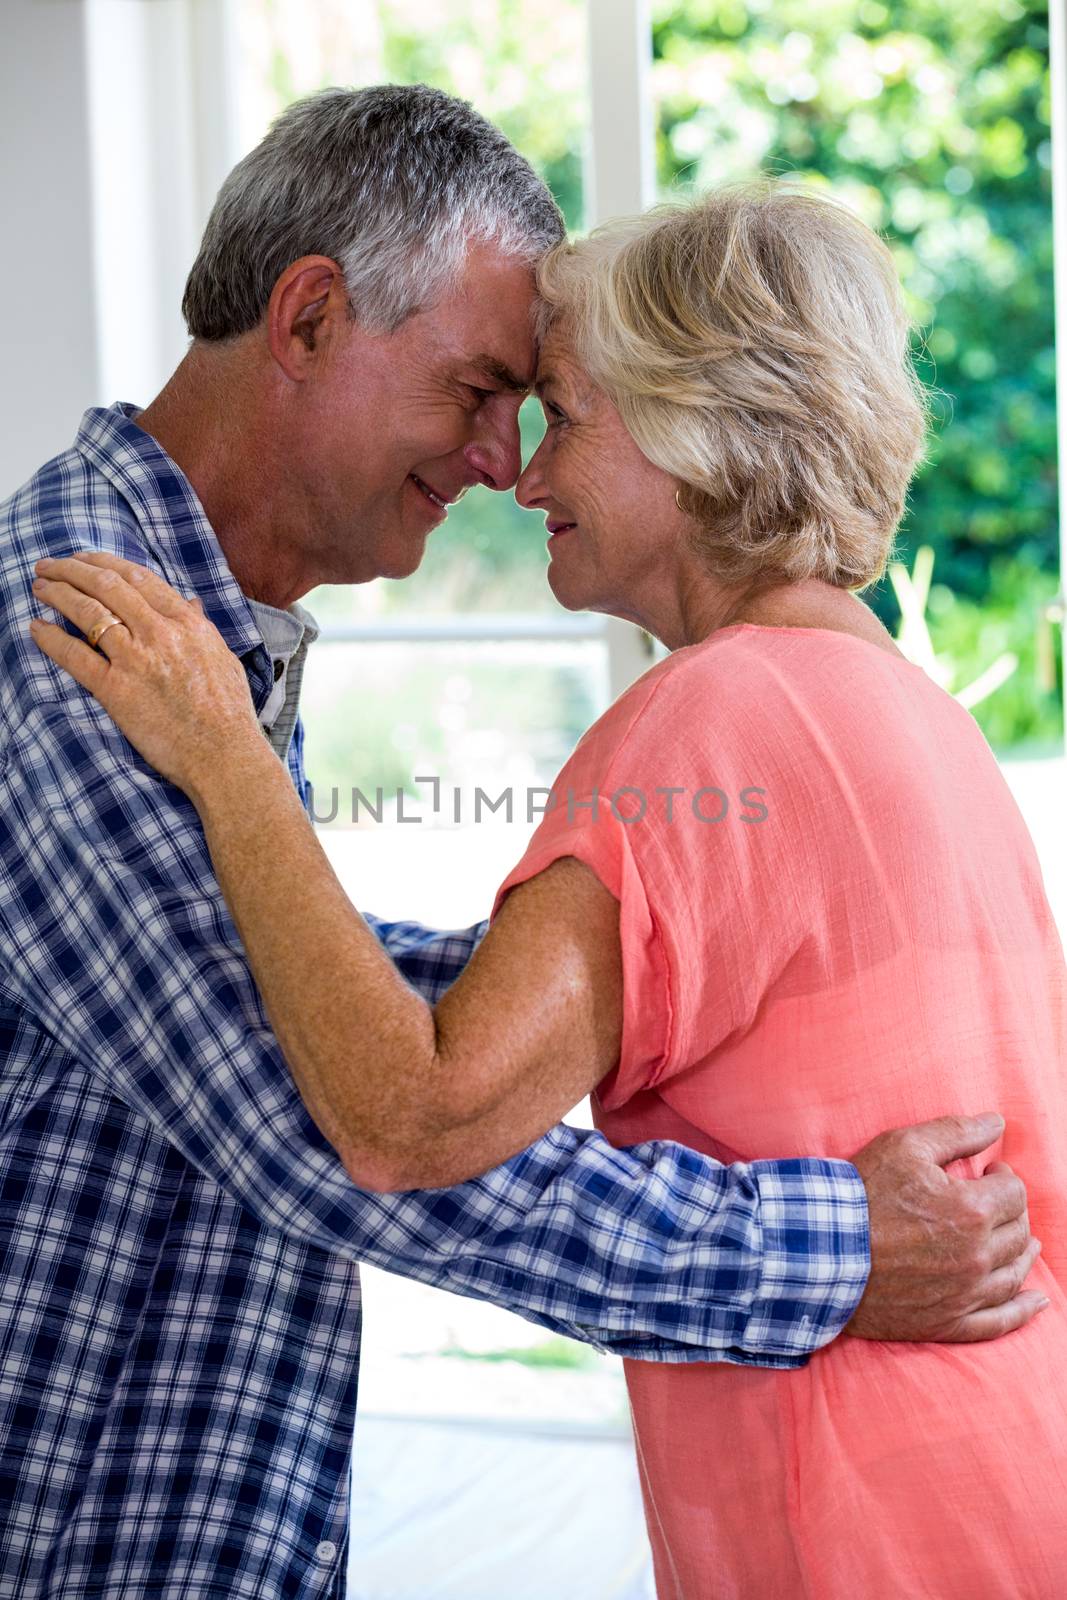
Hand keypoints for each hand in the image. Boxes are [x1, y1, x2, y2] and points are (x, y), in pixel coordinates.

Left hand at [29, 550, 262, 795]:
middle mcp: (160, 633)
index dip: (104, 562)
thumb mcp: (222, 658)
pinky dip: (52, 639)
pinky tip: (36, 628)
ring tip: (40, 588)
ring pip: (88, 612)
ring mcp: (137, 660)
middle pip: (107, 586)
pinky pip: (75, 656)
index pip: (138, 578)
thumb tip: (191, 604)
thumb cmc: (228, 712)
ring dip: (58, 594)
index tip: (84, 559)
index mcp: (187, 623)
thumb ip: (202, 627)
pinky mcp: (117, 690)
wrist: (224, 755)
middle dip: (72, 569)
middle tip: (50, 566)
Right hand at [845, 1112, 1046, 1342]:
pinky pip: (999, 1322)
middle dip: (1011, 1211)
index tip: (987, 1172)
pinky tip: (1037, 1301)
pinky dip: (1023, 1311)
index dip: (1003, 1175)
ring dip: (1022, 1253)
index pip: (1014, 1191)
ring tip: (1020, 1241)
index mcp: (972, 1210)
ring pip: (1014, 1273)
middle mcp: (976, 1256)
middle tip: (992, 1201)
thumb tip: (998, 1123)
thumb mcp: (904, 1146)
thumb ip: (957, 1132)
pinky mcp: (948, 1323)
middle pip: (1018, 1231)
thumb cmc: (861, 1194)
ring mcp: (964, 1294)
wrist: (820, 1250)